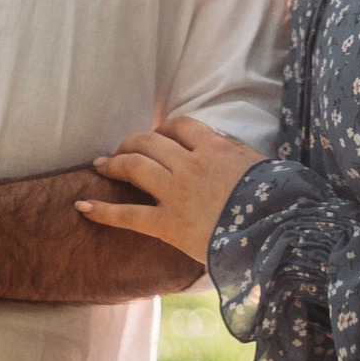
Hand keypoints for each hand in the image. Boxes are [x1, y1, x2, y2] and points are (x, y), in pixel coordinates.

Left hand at [78, 117, 263, 265]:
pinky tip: (82, 208)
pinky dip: (102, 211)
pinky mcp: (168, 225)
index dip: (163, 128)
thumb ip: (236, 153)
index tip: (158, 134)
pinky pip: (127, 216)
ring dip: (114, 163)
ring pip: (134, 167)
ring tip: (101, 165)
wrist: (276, 234)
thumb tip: (224, 147)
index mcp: (215, 148)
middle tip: (122, 149)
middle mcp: (191, 165)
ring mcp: (177, 194)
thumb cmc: (277, 202)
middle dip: (132, 142)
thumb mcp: (261, 165)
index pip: (180, 126)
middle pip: (150, 141)